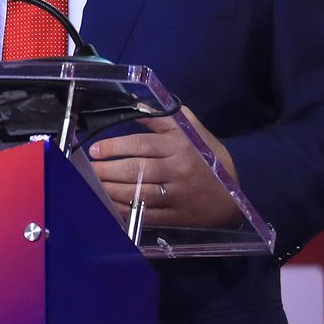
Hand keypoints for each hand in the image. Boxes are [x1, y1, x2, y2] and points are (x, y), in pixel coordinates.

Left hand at [87, 108, 241, 227]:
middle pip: (136, 170)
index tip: (97, 149)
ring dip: (112, 190)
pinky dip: (127, 212)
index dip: (115, 146)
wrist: (234, 196)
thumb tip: (137, 106)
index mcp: (180, 145)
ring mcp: (177, 195)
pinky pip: (146, 215)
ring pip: (138, 193)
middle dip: (107, 170)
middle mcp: (178, 170)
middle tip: (90, 169)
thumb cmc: (210, 158)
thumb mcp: (193, 131)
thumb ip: (165, 118)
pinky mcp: (177, 217)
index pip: (141, 144)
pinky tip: (111, 206)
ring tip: (95, 185)